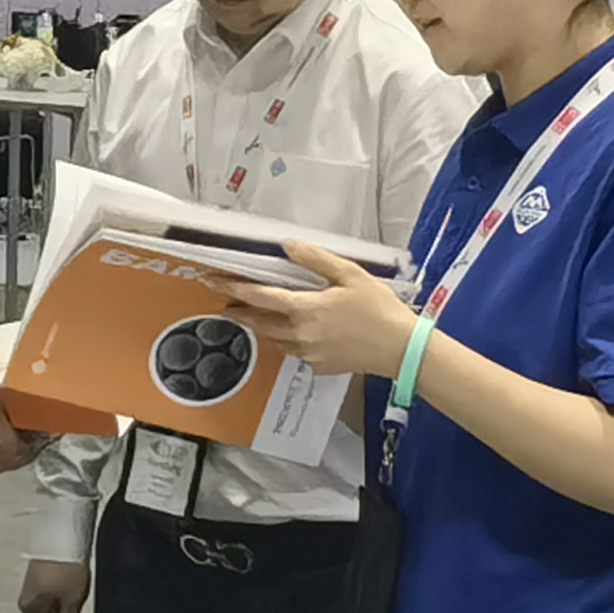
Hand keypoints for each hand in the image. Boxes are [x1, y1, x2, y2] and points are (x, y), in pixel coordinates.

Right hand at [20, 558, 90, 612]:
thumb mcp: (71, 602)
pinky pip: (46, 601)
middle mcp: (24, 604)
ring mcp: (28, 592)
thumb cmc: (67, 568)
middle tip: (75, 603)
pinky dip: (58, 598)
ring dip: (61, 609)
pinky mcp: (34, 581)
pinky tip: (68, 584)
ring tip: (73, 591)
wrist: (62, 533)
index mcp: (31, 612)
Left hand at [224, 241, 420, 379]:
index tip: (212, 281)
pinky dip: (287, 340)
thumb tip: (287, 246)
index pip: (258, 297)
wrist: (402, 349)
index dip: (232, 288)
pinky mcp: (318, 367)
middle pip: (258, 323)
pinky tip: (295, 333)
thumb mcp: (350, 275)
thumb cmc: (378, 308)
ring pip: (274, 339)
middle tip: (226, 303)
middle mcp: (299, 335)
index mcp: (304, 309)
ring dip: (262, 327)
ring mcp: (307, 354)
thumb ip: (315, 260)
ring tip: (255, 316)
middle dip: (240, 312)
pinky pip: (294, 351)